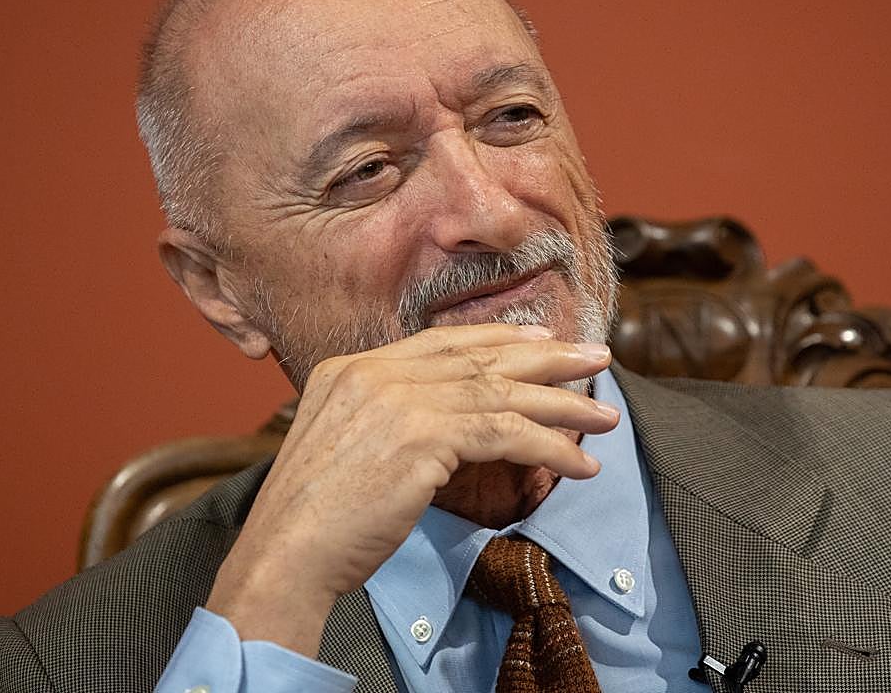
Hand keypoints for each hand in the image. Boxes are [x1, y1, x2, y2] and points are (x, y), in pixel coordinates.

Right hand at [205, 323, 617, 655]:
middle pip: (478, 358)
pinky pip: (504, 434)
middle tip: (595, 358)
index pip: (441, 341)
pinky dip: (549, 447)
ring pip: (499, 393)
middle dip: (547, 358)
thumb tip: (446, 426)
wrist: (285, 552)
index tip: (544, 340)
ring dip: (561, 405)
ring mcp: (397, 399)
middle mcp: (374, 373)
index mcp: (351, 368)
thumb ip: (387, 419)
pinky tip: (579, 463)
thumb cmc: (313, 518)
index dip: (498, 338)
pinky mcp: (422, 436)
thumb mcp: (346, 445)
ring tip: (605, 417)